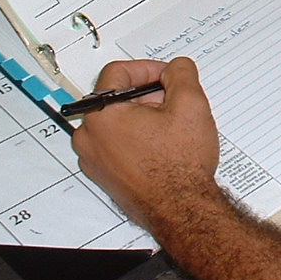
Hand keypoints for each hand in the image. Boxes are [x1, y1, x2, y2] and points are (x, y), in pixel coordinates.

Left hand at [72, 57, 218, 224]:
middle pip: (116, 98)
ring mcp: (94, 160)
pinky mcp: (104, 175)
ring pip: (117, 121)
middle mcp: (90, 138)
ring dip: (143, 117)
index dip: (147, 69)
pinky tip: (162, 146)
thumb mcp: (190, 104)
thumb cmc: (180, 167)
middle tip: (172, 103)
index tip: (165, 77)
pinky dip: (137, 138)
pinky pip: (117, 144)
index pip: (117, 73)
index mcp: (102, 115)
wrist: (181, 210)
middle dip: (147, 95)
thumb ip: (181, 73)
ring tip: (170, 128)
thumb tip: (175, 68)